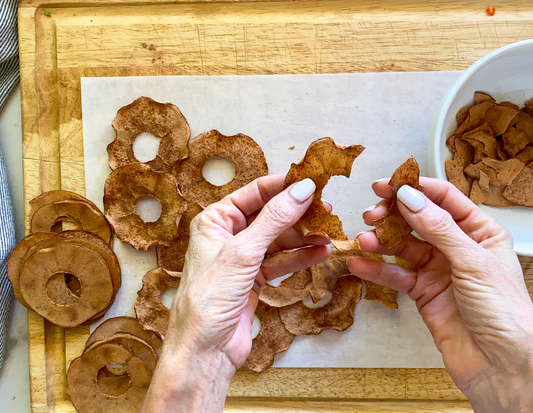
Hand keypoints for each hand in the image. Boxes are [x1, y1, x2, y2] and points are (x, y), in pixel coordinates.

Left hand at [144, 174, 329, 411]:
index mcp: (214, 221)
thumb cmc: (207, 300)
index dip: (283, 186)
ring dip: (303, 237)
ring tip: (328, 234)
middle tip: (326, 211)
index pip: (254, 193)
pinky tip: (321, 253)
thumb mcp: (243, 252)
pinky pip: (282, 262)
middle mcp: (227, 236)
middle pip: (269, 215)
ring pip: (279, 239)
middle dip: (298, 213)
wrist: (204, 350)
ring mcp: (241, 260)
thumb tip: (301, 189)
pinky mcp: (253, 281)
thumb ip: (275, 219)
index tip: (312, 182)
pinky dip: (301, 257)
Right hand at [348, 177, 532, 412]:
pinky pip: (397, 275)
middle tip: (371, 213)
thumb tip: (410, 197)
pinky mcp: (424, 294)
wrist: (501, 368)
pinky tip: (360, 263)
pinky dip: (378, 270)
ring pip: (404, 247)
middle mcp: (460, 248)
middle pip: (420, 220)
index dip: (416, 188)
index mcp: (483, 233)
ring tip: (364, 240)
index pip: (446, 199)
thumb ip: (439, 228)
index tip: (388, 184)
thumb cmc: (505, 315)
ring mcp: (441, 271)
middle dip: (394, 214)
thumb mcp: (474, 264)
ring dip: (383, 242)